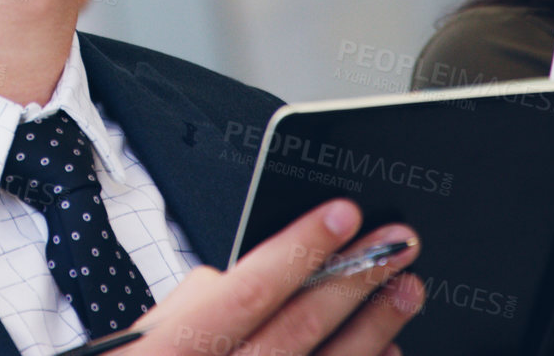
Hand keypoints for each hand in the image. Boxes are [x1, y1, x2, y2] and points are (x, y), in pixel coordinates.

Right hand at [124, 199, 421, 355]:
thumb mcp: (146, 336)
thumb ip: (197, 300)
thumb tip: (249, 270)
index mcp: (181, 348)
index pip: (251, 288)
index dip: (301, 248)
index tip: (344, 212)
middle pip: (301, 324)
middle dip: (355, 277)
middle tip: (398, 242)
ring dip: (374, 324)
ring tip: (407, 286)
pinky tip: (388, 346)